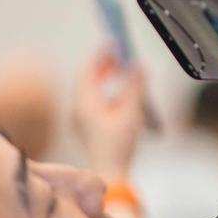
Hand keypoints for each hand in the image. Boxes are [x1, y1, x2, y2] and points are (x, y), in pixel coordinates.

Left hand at [72, 50, 144, 179]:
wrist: (111, 174)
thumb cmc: (118, 145)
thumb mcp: (131, 111)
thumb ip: (134, 85)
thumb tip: (137, 65)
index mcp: (85, 103)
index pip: (89, 70)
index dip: (101, 55)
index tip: (113, 43)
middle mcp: (80, 109)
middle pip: (89, 79)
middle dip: (105, 65)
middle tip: (119, 54)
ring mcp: (84, 118)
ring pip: (93, 90)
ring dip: (107, 78)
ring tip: (122, 70)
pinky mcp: (90, 126)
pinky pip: (97, 101)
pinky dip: (109, 91)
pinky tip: (122, 93)